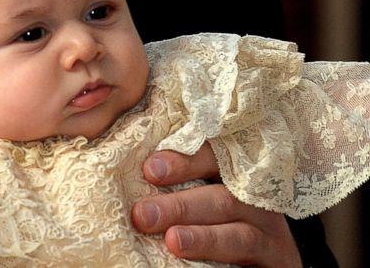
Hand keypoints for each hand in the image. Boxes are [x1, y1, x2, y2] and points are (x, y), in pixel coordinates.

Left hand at [131, 143, 301, 266]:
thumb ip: (173, 189)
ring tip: (172, 241)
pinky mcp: (279, 262)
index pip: (215, 156)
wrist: (253, 261)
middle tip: (143, 214)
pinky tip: (192, 261)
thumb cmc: (213, 224)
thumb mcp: (197, 201)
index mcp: (234, 174)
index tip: (150, 169)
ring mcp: (271, 233)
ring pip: (240, 233)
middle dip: (181, 205)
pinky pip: (255, 257)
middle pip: (225, 196)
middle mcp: (256, 199)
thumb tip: (135, 194)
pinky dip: (222, 258)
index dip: (185, 160)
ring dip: (203, 237)